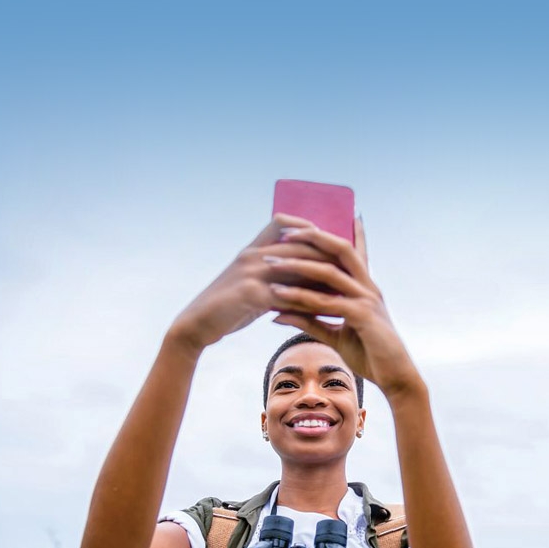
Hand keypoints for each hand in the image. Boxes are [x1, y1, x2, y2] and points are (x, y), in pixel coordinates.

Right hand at [167, 215, 338, 351]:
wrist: (195, 325)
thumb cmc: (227, 306)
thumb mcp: (250, 283)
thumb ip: (274, 275)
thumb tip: (305, 274)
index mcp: (252, 249)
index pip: (281, 222)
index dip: (307, 223)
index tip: (332, 232)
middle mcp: (252, 255)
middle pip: (299, 243)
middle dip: (328, 251)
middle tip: (354, 261)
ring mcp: (250, 272)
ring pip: (298, 267)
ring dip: (324, 276)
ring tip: (348, 285)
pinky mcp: (249, 294)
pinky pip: (288, 296)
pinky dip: (309, 303)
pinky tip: (327, 311)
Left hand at [266, 220, 419, 398]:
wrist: (396, 378)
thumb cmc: (369, 354)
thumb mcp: (334, 334)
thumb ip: (309, 320)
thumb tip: (277, 313)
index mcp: (364, 287)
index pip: (353, 251)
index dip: (339, 232)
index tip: (316, 219)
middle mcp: (367, 287)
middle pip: (340, 249)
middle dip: (312, 237)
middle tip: (284, 232)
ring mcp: (367, 299)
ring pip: (329, 271)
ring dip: (297, 264)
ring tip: (270, 262)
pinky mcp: (363, 316)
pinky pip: (326, 302)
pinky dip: (300, 296)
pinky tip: (278, 294)